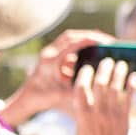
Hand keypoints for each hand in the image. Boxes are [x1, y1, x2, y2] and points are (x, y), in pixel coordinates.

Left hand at [1, 28, 116, 125]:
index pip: (71, 43)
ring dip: (85, 38)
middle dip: (91, 36)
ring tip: (104, 43)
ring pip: (69, 38)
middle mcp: (48, 53)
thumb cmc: (43, 98)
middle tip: (109, 40)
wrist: (27, 98)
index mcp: (50, 61)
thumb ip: (78, 90)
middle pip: (71, 36)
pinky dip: (80, 44)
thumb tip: (99, 85)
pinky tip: (93, 50)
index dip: (89, 40)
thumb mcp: (62, 96)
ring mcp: (48, 52)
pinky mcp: (51, 54)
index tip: (106, 41)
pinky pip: (67, 44)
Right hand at [73, 52, 135, 134]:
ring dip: (119, 72)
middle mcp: (96, 112)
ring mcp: (111, 115)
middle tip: (108, 60)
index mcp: (81, 114)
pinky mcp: (124, 119)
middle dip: (104, 68)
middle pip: (100, 82)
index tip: (88, 67)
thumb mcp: (80, 128)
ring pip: (116, 87)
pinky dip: (132, 85)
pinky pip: (130, 97)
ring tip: (122, 64)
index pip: (80, 87)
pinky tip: (135, 77)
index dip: (85, 74)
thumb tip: (90, 95)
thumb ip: (84, 112)